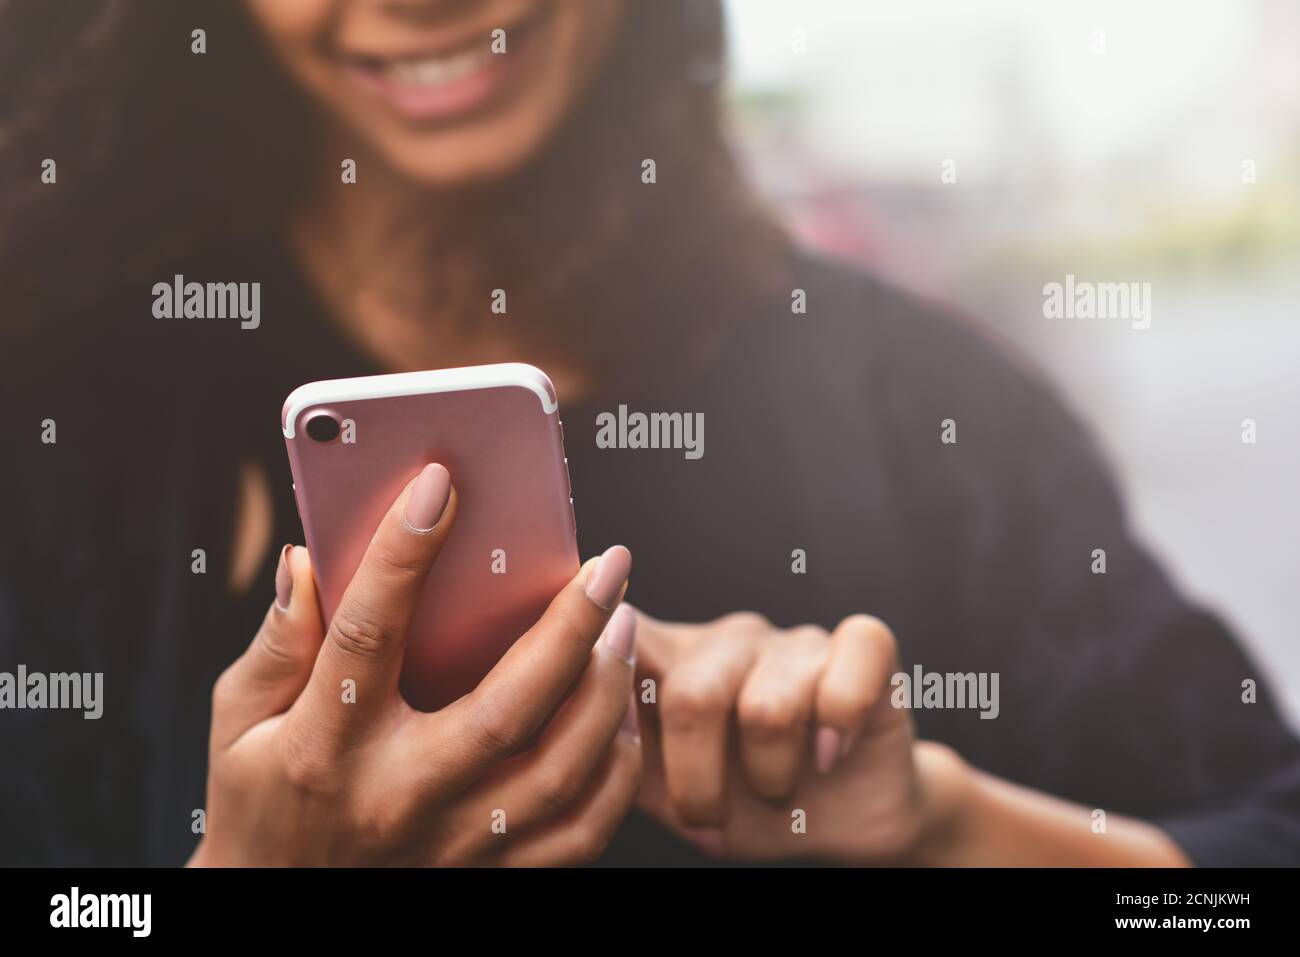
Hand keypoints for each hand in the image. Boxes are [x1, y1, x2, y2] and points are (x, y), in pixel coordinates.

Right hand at [191, 463, 641, 866]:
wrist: (276, 907)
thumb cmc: (260, 801)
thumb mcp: (238, 721)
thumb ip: (277, 643)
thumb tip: (311, 560)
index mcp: (325, 746)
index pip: (368, 636)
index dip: (403, 554)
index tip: (441, 484)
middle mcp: (398, 795)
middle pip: (503, 710)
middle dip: (568, 629)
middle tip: (608, 565)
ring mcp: (452, 842)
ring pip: (557, 773)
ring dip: (606, 694)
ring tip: (624, 625)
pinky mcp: (489, 872)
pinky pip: (578, 832)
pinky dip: (614, 773)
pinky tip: (619, 716)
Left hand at [633, 610, 963, 863]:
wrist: (839, 823)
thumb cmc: (741, 801)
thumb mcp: (659, 788)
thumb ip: (610, 748)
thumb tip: (574, 719)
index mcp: (668, 658)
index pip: (623, 639)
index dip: (609, 672)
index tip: (612, 719)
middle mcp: (727, 638)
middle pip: (692, 697)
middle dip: (698, 783)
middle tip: (706, 817)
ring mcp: (793, 639)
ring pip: (768, 709)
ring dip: (770, 777)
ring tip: (773, 788)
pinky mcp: (862, 649)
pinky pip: (848, 674)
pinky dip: (838, 730)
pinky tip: (829, 755)